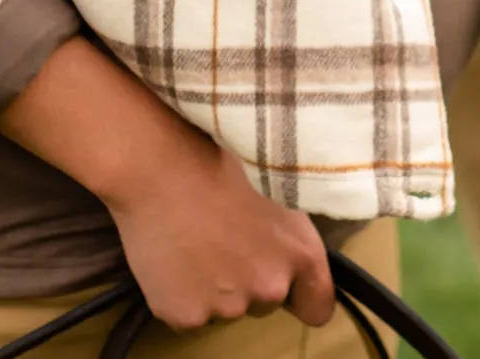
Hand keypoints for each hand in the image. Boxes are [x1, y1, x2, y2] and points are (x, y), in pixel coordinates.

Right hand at [107, 117, 334, 332]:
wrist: (161, 166)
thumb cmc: (221, 162)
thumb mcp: (276, 193)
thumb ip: (289, 237)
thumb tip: (292, 259)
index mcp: (300, 256)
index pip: (318, 307)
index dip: (302, 295)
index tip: (288, 285)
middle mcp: (270, 288)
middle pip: (266, 303)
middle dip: (250, 280)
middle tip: (224, 239)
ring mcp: (227, 308)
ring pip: (226, 309)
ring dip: (216, 288)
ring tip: (195, 242)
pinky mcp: (187, 317)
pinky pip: (190, 315)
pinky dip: (182, 295)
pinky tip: (173, 258)